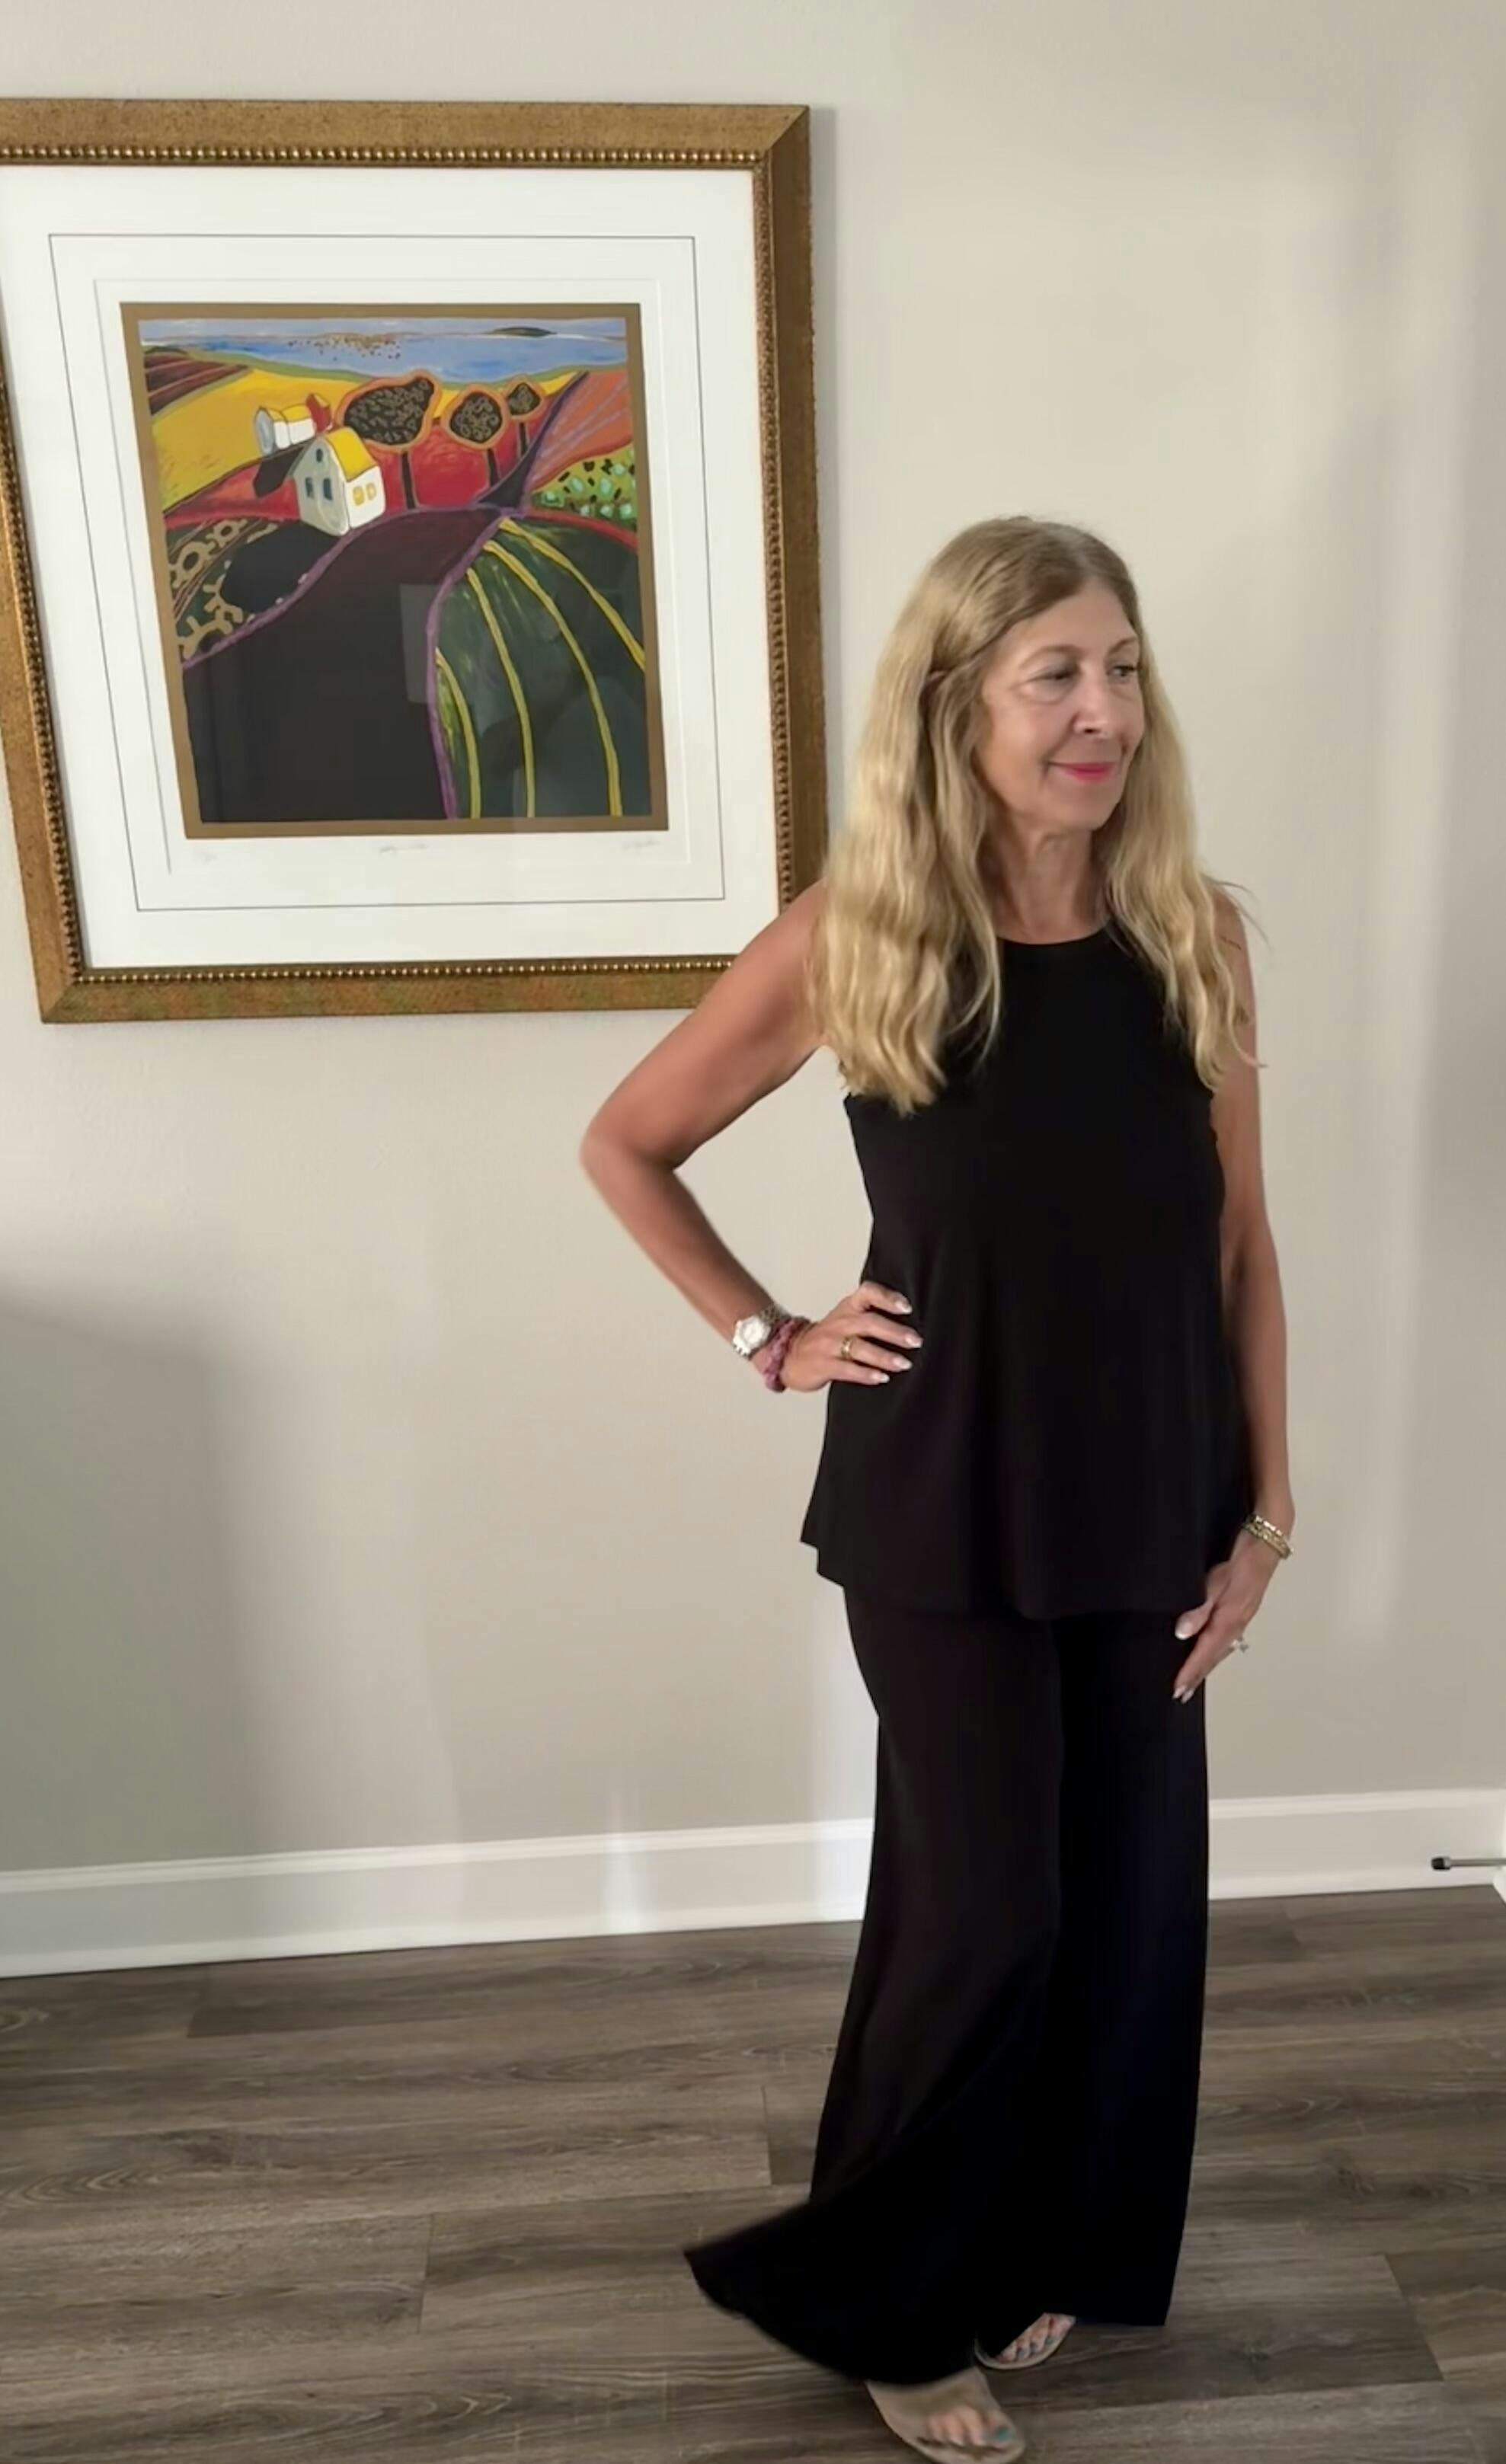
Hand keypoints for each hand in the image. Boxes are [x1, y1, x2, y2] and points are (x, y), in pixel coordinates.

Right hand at [776, 1281, 922, 1393]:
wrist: (789, 1354)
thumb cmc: (826, 1338)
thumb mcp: (845, 1319)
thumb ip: (870, 1316)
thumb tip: (910, 1324)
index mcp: (847, 1308)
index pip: (867, 1293)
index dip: (887, 1297)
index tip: (907, 1307)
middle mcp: (839, 1323)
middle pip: (868, 1323)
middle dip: (894, 1332)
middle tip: (916, 1341)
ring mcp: (829, 1344)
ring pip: (859, 1347)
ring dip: (884, 1356)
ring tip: (903, 1363)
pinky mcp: (823, 1365)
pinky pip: (847, 1369)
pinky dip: (865, 1374)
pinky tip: (881, 1378)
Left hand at [1171, 1525, 1280, 1699]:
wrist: (1268, 1542)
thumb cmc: (1241, 1558)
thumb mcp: (1218, 1580)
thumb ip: (1200, 1608)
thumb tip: (1182, 1634)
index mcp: (1229, 1619)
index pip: (1205, 1652)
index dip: (1190, 1672)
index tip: (1177, 1689)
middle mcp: (1237, 1623)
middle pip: (1214, 1656)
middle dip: (1197, 1676)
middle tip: (1181, 1695)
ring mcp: (1242, 1618)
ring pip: (1221, 1649)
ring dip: (1206, 1666)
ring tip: (1193, 1680)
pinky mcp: (1243, 1610)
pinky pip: (1227, 1639)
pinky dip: (1216, 1652)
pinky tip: (1212, 1652)